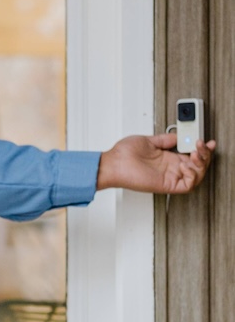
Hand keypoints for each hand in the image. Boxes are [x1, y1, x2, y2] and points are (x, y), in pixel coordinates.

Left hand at [96, 133, 215, 193]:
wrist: (112, 163)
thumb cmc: (123, 154)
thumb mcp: (149, 140)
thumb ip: (165, 139)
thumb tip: (177, 136)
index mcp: (167, 159)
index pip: (192, 157)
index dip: (202, 150)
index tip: (207, 142)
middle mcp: (170, 169)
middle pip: (197, 166)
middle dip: (205, 155)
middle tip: (202, 145)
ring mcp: (169, 177)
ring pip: (196, 176)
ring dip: (201, 164)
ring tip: (195, 153)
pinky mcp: (166, 185)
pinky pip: (187, 185)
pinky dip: (192, 175)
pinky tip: (186, 163)